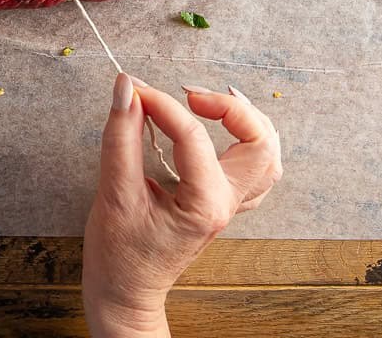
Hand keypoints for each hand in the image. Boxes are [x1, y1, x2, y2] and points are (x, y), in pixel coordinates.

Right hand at [82, 74, 281, 336]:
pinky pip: (255, 169)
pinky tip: (222, 130)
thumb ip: (121, 136)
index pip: (192, 135)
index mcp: (204, 204)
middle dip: (229, 107)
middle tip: (190, 96)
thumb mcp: (114, 193)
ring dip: (247, 121)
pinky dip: (245, 142)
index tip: (133, 91)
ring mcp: (229, 206)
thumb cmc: (118, 254)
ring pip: (267, 154)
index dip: (160, 104)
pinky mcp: (221, 204)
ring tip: (212, 103)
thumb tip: (126, 89)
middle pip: (260, 141)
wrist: (125, 293)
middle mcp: (225, 204)